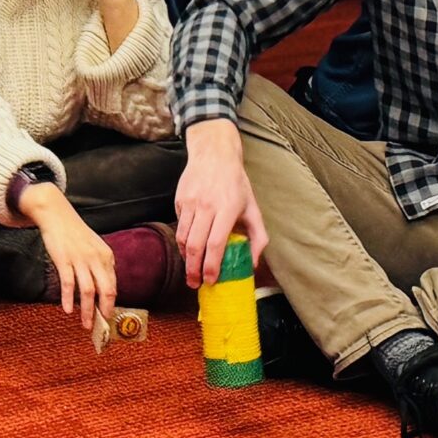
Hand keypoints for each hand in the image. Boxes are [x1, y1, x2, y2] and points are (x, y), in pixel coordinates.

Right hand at [19, 185, 115, 330]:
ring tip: (86, 325)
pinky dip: (69, 298)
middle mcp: (96, 258)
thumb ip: (101, 265)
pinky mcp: (64, 259)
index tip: (108, 318)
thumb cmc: (74, 232)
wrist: (56, 214)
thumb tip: (104, 288)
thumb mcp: (94, 246)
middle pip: (106, 290)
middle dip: (104, 311)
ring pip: (88, 291)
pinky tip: (67, 310)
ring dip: (88, 311)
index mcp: (106, 256)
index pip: (113, 285)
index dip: (111, 304)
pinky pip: (69, 283)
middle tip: (102, 326)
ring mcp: (80, 259)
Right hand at [174, 119, 268, 288]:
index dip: (211, 266)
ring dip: (186, 258)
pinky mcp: (179, 200)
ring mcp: (190, 202)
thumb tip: (253, 263)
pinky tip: (189, 248)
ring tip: (190, 271)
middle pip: (195, 245)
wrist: (214, 154)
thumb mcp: (253, 208)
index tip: (210, 281)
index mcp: (227, 209)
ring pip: (183, 238)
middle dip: (193, 269)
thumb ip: (258, 237)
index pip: (215, 244)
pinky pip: (179, 226)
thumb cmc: (236, 183)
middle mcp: (206, 206)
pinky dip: (183, 241)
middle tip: (194, 284)